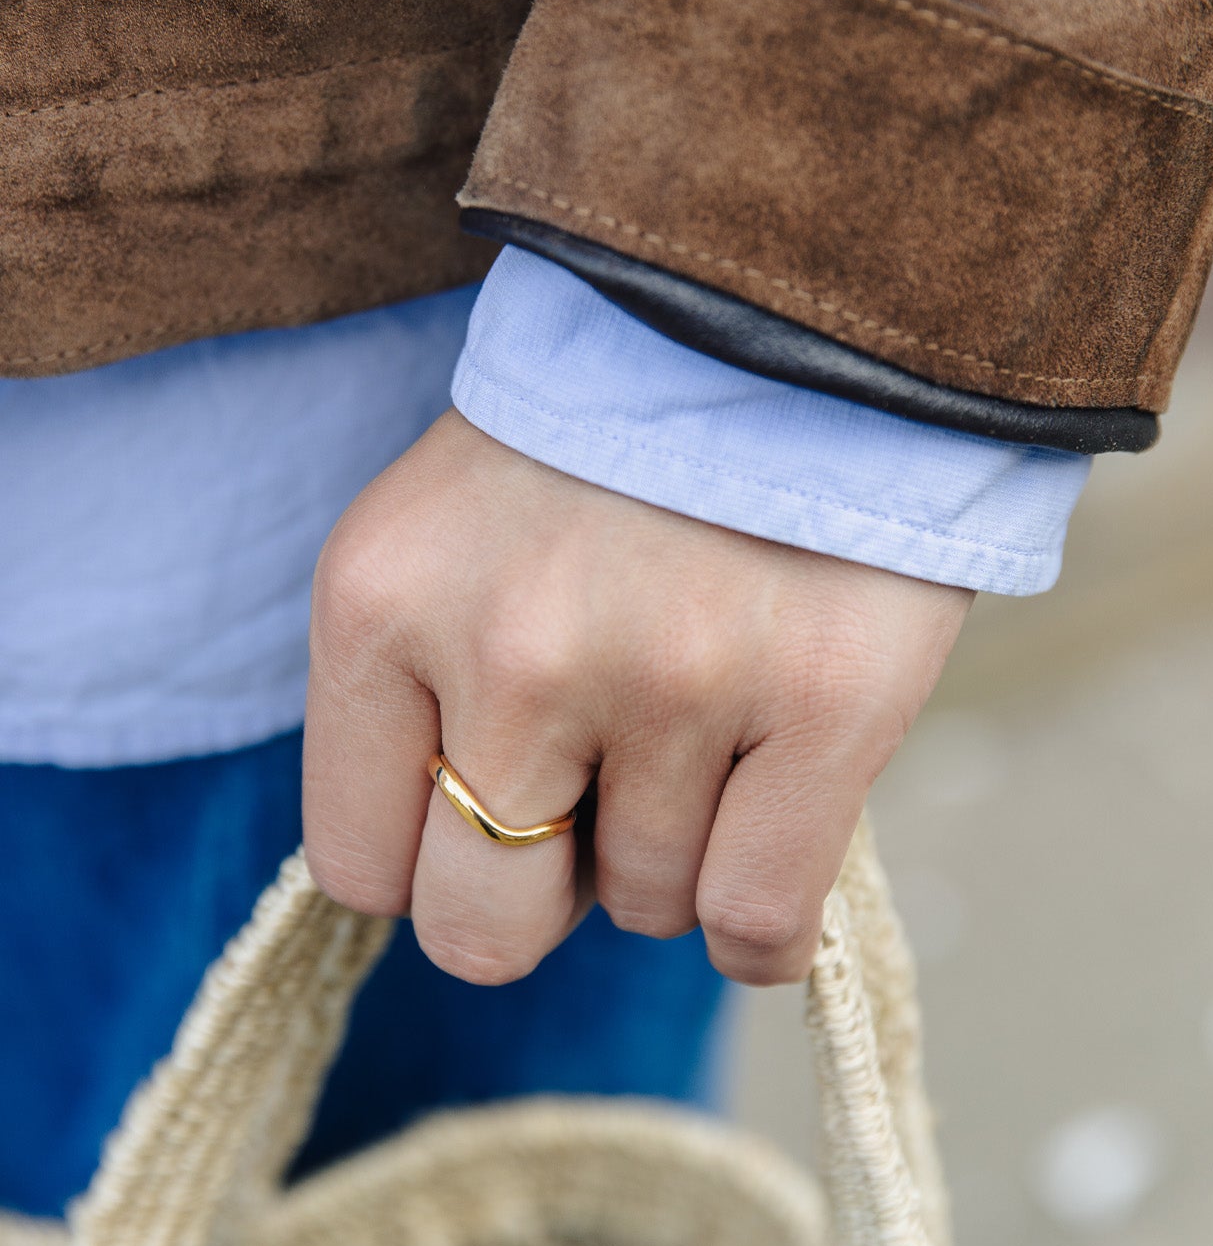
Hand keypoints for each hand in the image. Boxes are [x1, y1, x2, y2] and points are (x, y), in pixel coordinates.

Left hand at [304, 412, 970, 984]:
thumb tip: (457, 874)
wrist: (789, 313)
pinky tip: (771, 849)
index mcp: (385, 603)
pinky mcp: (821, 704)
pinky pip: (756, 920)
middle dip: (542, 891)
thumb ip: (419, 694)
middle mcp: (515, 651)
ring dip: (675, 854)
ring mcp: (673, 680)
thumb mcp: (446, 538)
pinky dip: (762, 933)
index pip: (358, 866)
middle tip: (602, 799)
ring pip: (648, 910)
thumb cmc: (607, 448)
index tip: (496, 808)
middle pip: (482, 929)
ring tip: (710, 725)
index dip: (434, 859)